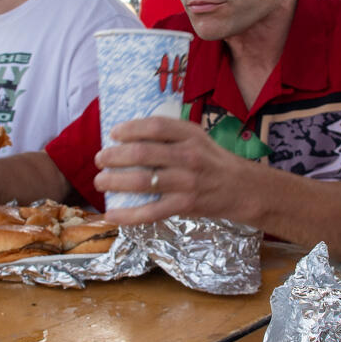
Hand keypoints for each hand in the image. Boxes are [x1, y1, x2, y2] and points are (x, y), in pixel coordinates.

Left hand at [93, 116, 244, 225]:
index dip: (130, 128)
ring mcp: (187, 182)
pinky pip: (151, 212)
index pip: (155, 126)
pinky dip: (128, 215)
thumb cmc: (212, 161)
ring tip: (99, 181)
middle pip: (143, 153)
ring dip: (115, 181)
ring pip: (142, 181)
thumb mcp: (196, 138)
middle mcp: (188, 156)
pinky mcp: (185, 205)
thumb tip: (127, 137)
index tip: (113, 133)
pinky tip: (111, 214)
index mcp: (190, 135)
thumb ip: (169, 135)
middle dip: (114, 156)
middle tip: (99, 159)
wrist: (241, 188)